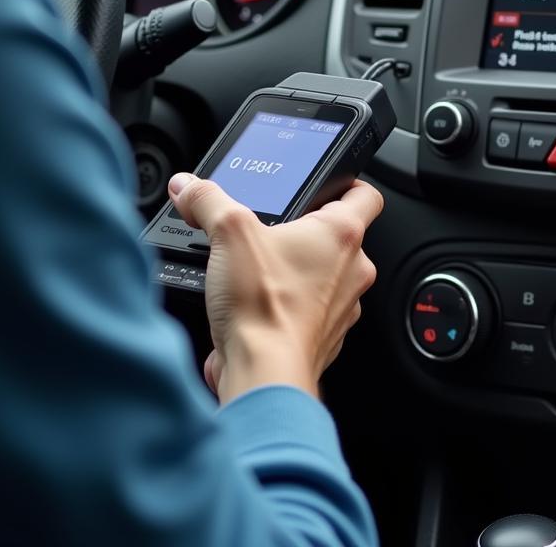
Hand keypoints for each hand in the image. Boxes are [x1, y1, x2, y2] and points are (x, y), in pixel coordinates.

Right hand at [168, 175, 382, 403]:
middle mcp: (352, 271)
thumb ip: (208, 201)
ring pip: (325, 276)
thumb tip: (189, 186)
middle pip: (339, 237)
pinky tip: (256, 301)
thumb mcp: (228, 233)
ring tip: (259, 266)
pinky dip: (288, 304)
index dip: (347, 182)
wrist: (262, 374)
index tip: (327, 182)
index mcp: (342, 235)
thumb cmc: (263, 307)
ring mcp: (341, 308)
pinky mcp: (323, 338)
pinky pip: (310, 310)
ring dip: (296, 269)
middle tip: (274, 227)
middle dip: (306, 231)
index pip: (366, 194)